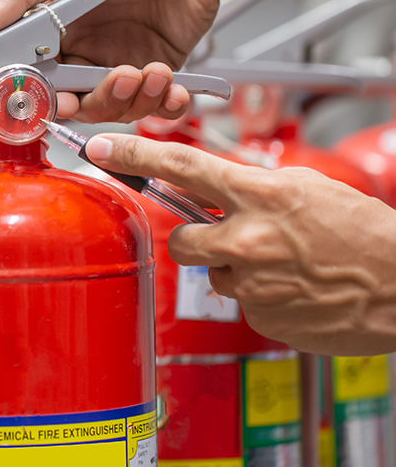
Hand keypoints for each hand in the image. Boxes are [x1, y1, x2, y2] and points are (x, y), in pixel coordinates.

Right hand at [0, 0, 395, 124]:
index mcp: (53, 26)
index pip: (30, 75)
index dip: (34, 95)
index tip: (45, 100)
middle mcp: (84, 49)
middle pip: (73, 102)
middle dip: (90, 103)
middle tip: (110, 81)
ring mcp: (121, 61)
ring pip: (113, 110)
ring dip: (131, 101)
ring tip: (148, 71)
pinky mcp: (159, 68)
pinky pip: (155, 105)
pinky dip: (163, 105)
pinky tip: (170, 85)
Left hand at [85, 132, 395, 355]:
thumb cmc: (363, 232)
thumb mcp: (305, 187)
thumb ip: (250, 187)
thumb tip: (210, 190)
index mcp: (261, 195)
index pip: (182, 166)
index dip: (136, 154)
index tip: (103, 148)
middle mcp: (249, 239)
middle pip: (181, 238)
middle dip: (195, 238)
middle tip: (228, 236)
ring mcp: (254, 283)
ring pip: (215, 273)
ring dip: (236, 269)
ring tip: (282, 265)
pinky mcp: (261, 318)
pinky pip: (240, 302)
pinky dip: (259, 296)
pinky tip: (292, 289)